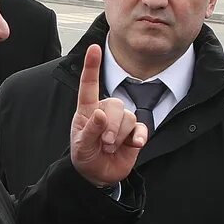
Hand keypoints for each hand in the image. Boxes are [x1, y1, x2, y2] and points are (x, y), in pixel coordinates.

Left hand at [69, 43, 146, 188]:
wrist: (99, 175)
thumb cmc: (85, 156)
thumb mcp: (81, 147)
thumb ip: (90, 130)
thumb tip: (100, 114)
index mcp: (88, 110)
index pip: (89, 85)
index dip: (92, 66)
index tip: (94, 48)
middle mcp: (106, 111)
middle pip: (116, 104)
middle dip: (111, 126)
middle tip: (104, 144)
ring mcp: (121, 121)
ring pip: (128, 116)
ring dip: (119, 136)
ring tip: (109, 148)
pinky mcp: (134, 132)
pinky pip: (141, 127)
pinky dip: (139, 136)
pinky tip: (135, 144)